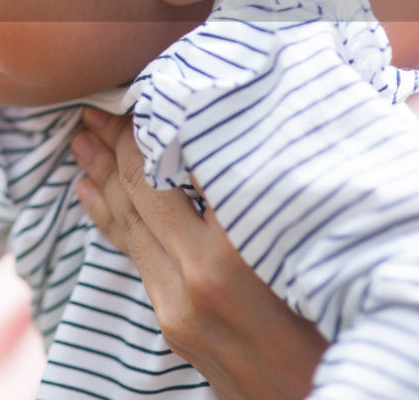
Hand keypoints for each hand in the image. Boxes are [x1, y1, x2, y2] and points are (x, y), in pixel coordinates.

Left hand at [71, 108, 326, 399]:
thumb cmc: (337, 323)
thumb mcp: (307, 250)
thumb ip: (263, 201)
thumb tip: (224, 137)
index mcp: (236, 254)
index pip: (175, 170)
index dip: (150, 127)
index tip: (140, 94)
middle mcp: (198, 279)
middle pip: (141, 192)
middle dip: (115, 144)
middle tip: (94, 108)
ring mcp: (178, 307)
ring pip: (128, 223)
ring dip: (101, 176)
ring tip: (81, 139)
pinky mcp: (173, 325)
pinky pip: (133, 256)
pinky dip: (110, 217)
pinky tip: (89, 192)